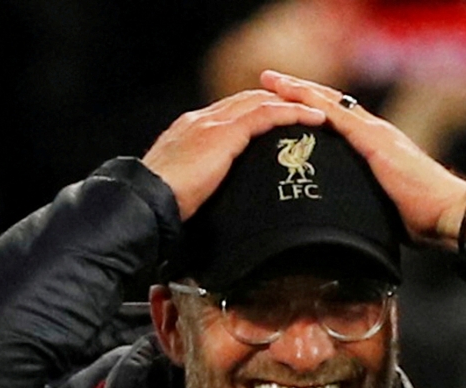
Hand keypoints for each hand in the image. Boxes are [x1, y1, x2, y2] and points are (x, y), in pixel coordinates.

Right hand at [142, 90, 325, 219]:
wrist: (144, 204)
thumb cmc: (161, 210)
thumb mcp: (187, 194)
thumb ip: (204, 188)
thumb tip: (222, 209)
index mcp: (190, 132)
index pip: (231, 113)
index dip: (260, 112)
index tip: (284, 121)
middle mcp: (201, 120)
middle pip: (248, 100)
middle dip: (280, 102)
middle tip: (310, 111)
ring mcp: (211, 124)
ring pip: (260, 102)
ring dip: (293, 104)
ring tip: (321, 113)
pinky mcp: (223, 134)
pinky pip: (266, 115)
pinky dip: (293, 114)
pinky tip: (314, 120)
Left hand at [260, 70, 465, 248]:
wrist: (449, 214)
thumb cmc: (423, 218)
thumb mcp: (382, 207)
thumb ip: (362, 201)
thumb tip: (343, 218)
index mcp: (376, 146)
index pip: (338, 119)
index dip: (311, 107)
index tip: (284, 100)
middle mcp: (375, 132)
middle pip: (329, 103)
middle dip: (298, 91)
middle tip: (268, 79)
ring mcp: (376, 133)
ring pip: (330, 103)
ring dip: (299, 90)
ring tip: (271, 80)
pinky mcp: (376, 142)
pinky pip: (339, 116)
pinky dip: (313, 103)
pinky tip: (293, 96)